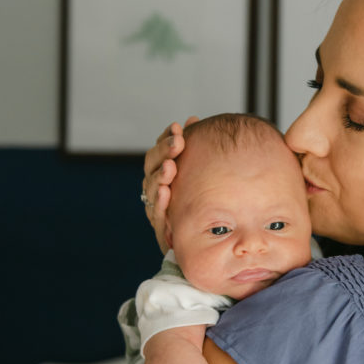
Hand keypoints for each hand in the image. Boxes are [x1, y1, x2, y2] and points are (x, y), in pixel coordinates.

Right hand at [142, 117, 198, 250]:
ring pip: (151, 190)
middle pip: (152, 167)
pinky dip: (160, 204)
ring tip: (171, 166)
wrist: (212, 245)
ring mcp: (158, 211)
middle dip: (164, 153)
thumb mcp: (204, 176)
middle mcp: (157, 191)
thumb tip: (192, 118)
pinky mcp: (163, 233)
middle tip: (178, 142)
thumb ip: (196, 150)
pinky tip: (165, 192)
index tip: (179, 127)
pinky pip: (158, 217)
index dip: (166, 140)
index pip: (159, 154)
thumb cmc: (208, 205)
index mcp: (164, 176)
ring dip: (160, 176)